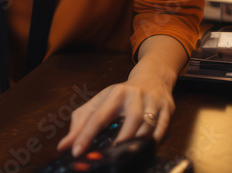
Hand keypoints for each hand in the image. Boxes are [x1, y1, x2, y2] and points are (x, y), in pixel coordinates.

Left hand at [56, 36, 185, 156]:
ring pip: (150, 125)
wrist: (152, 77)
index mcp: (114, 94)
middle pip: (132, 118)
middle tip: (110, 155)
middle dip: (123, 138)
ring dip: (138, 141)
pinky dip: (154, 140)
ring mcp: (153, 102)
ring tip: (126, 154)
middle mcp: (134, 96)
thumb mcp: (100, 103)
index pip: (98, 116)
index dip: (86, 135)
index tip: (76, 152)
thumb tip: (64, 146)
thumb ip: (81, 124)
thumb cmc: (122, 95)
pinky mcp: (167, 109)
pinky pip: (163, 128)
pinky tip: (145, 147)